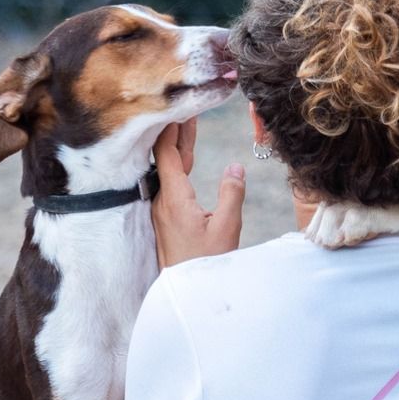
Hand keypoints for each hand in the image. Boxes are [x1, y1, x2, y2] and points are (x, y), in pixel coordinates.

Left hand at [152, 120, 244, 267]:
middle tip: (187, 107)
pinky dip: (180, 166)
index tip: (181, 108)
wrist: (189, 293)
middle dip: (176, 131)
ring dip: (179, 147)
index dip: (173, 129)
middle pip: (166, 158)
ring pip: (169, 171)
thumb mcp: (227, 228)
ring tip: (188, 125)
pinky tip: (187, 161)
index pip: (167, 154)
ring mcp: (163, 211)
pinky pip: (172, 184)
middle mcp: (163, 201)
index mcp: (174, 199)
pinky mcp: (167, 220)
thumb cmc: (207, 263)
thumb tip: (235, 167)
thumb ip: (232, 194)